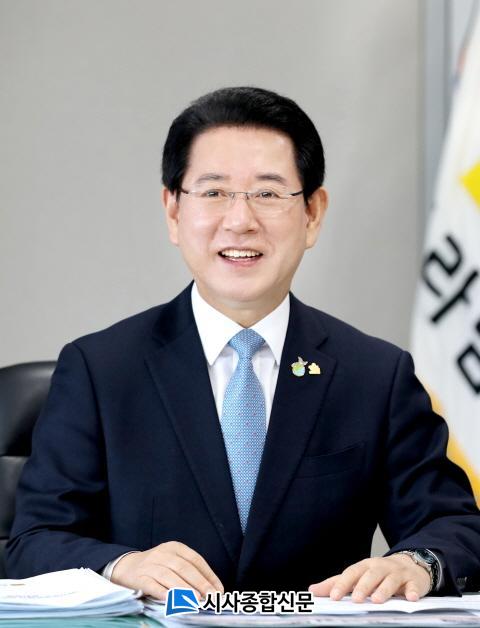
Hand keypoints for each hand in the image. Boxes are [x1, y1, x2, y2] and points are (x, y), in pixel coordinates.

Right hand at [111, 541, 223, 600]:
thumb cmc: (156, 566)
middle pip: (184, 568)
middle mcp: (163, 553)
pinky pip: (154, 586)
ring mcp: (151, 565)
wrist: (126, 566)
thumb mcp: (173, 562)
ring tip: (196, 600)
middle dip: (200, 583)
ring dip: (185, 590)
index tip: (218, 589)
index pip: (196, 560)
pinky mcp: (140, 577)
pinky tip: (173, 602)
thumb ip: (189, 572)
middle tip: (211, 597)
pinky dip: (164, 594)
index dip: (208, 575)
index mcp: (175, 547)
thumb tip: (211, 589)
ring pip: (170, 576)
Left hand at [308, 554, 430, 602]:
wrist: (410, 565)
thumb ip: (337, 583)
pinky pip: (414, 586)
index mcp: (365, 566)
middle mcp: (380, 567)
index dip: (342, 584)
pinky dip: (413, 591)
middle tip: (356, 599)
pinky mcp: (414, 581)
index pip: (351, 573)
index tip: (333, 597)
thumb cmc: (379, 573)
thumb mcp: (358, 575)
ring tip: (377, 600)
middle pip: (370, 575)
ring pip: (390, 580)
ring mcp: (397, 573)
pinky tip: (411, 598)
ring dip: (384, 589)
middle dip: (363, 586)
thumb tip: (312, 590)